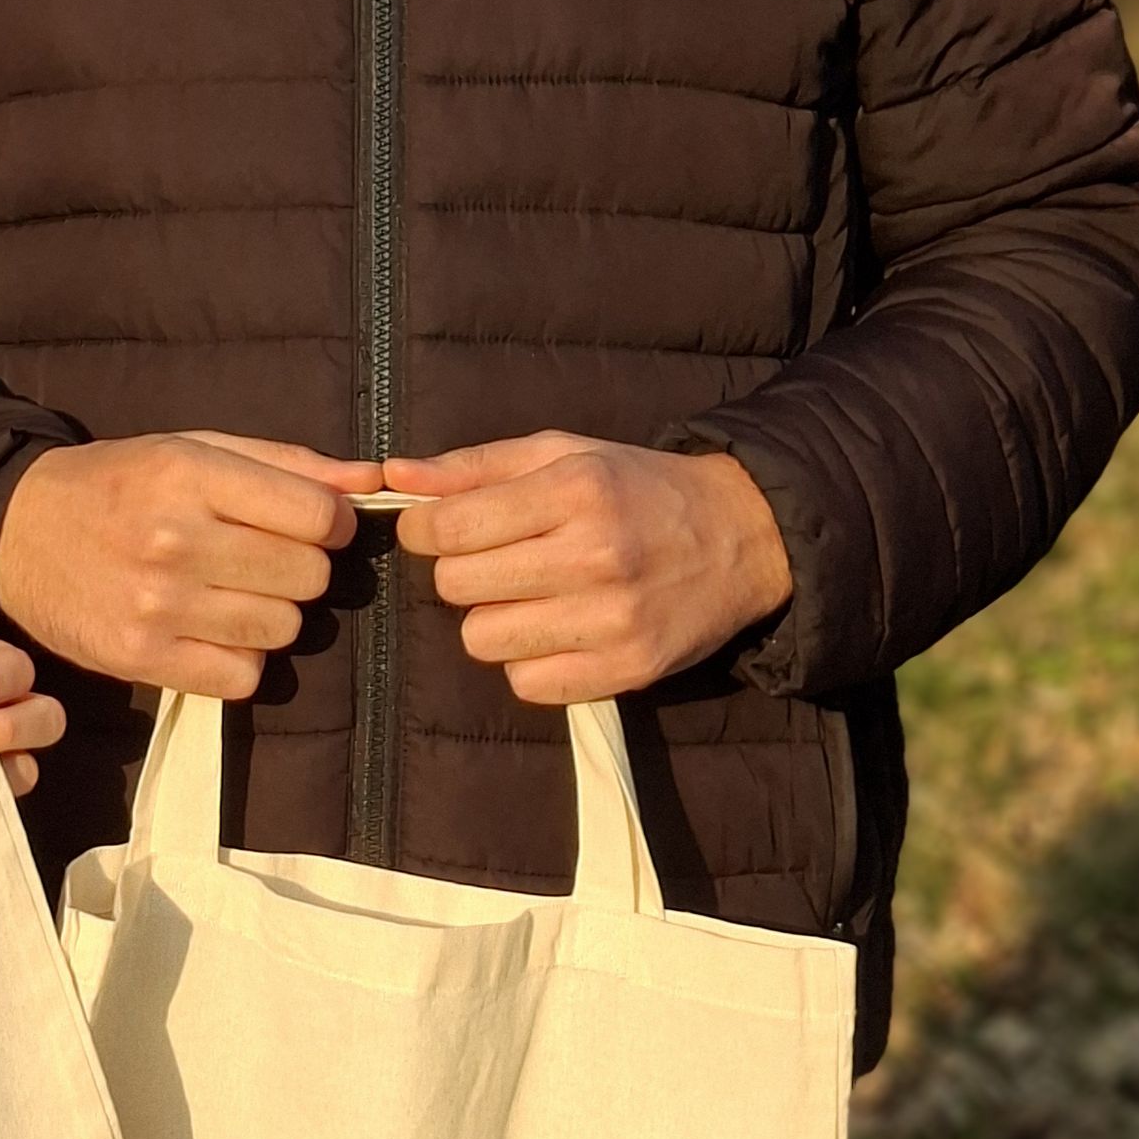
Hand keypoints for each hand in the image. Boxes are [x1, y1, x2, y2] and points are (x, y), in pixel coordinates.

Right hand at [0, 433, 374, 700]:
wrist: (15, 535)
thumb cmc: (116, 485)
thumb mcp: (191, 448)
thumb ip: (285, 463)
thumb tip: (371, 481)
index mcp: (190, 474)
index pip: (317, 516)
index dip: (331, 523)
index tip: (311, 525)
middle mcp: (174, 539)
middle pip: (307, 576)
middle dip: (299, 567)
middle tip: (262, 558)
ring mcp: (157, 605)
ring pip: (282, 629)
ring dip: (272, 614)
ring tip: (233, 593)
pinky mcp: (142, 659)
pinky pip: (243, 676)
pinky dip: (241, 658)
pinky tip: (212, 630)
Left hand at [385, 434, 790, 704]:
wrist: (744, 536)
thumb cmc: (639, 488)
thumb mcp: (563, 454)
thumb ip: (473, 466)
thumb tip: (394, 477)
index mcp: (575, 491)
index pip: (450, 528)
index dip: (425, 529)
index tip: (437, 529)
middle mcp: (595, 556)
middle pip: (458, 587)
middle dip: (461, 572)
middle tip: (497, 559)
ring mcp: (613, 620)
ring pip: (483, 641)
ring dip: (493, 620)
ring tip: (530, 596)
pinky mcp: (628, 669)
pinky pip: (528, 684)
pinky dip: (530, 662)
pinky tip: (558, 631)